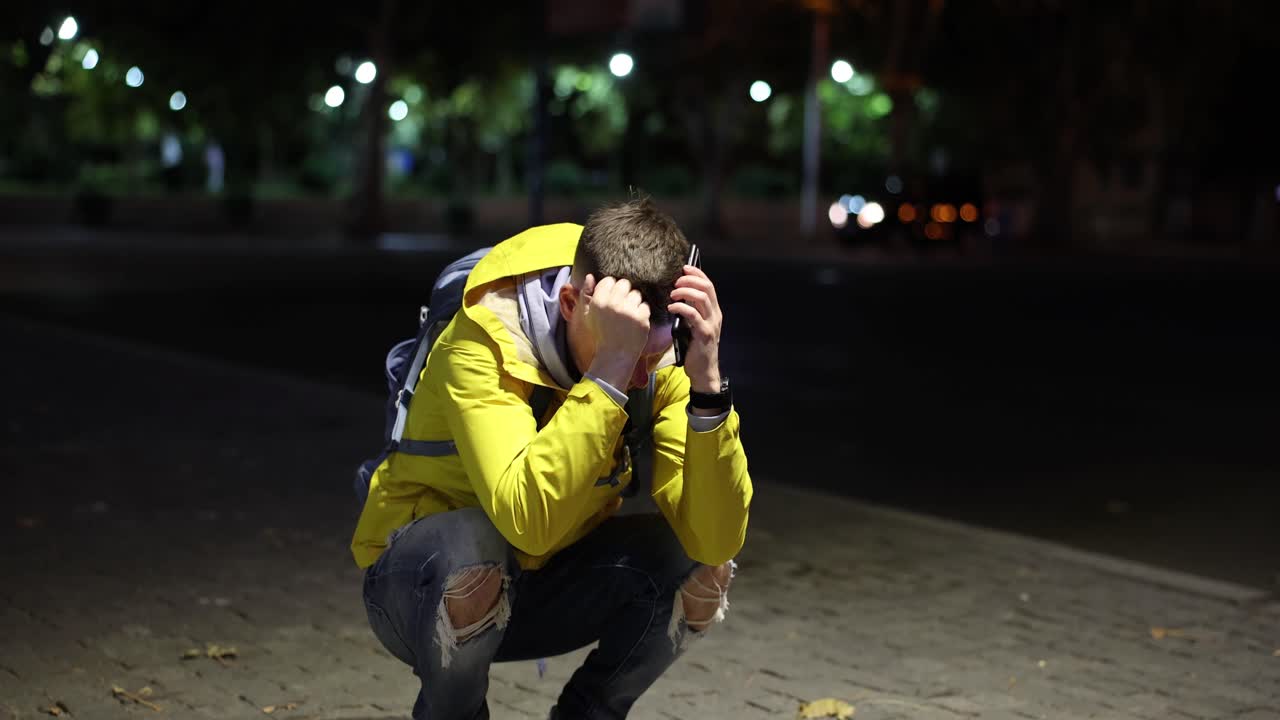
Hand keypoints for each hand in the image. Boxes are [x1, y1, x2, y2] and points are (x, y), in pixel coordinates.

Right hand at [581, 275, 650, 388]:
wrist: (615, 354)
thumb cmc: (600, 334)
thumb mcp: (587, 315)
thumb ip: (586, 294)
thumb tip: (590, 276)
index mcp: (598, 301)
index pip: (609, 280)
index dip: (611, 289)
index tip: (612, 299)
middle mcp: (613, 304)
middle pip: (624, 284)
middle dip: (624, 293)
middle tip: (621, 306)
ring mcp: (628, 311)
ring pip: (636, 294)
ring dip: (633, 302)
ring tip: (628, 315)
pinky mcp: (642, 318)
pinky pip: (645, 305)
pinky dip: (642, 312)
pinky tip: (635, 321)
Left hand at [667, 265, 721, 392]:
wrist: (704, 371)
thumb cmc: (696, 349)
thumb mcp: (694, 327)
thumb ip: (691, 312)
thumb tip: (678, 296)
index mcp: (714, 312)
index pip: (709, 286)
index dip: (698, 274)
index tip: (685, 268)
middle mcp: (715, 315)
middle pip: (707, 288)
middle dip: (691, 280)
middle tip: (676, 281)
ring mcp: (711, 324)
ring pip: (702, 298)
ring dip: (685, 292)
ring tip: (672, 294)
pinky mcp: (704, 334)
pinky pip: (693, 315)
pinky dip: (681, 307)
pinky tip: (672, 307)